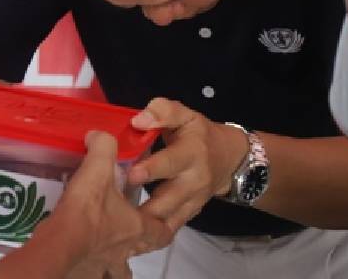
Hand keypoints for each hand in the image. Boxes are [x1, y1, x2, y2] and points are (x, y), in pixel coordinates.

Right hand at [57, 131, 172, 278]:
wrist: (59, 245)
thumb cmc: (85, 212)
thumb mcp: (97, 170)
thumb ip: (103, 147)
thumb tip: (99, 135)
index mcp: (136, 228)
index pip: (164, 229)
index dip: (170, 221)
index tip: (169, 215)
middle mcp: (125, 250)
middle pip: (144, 251)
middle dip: (145, 243)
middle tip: (141, 234)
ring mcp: (106, 264)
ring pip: (120, 270)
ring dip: (120, 264)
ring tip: (113, 254)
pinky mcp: (86, 271)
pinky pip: (97, 273)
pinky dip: (95, 270)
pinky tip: (87, 262)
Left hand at [126, 98, 247, 233]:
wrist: (227, 159)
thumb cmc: (198, 134)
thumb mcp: (185, 114)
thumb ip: (163, 112)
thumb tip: (139, 120)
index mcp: (191, 152)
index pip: (171, 162)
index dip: (151, 168)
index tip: (132, 174)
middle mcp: (194, 180)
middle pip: (169, 196)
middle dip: (146, 204)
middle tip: (120, 208)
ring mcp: (192, 200)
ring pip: (169, 217)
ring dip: (145, 222)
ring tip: (120, 223)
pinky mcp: (190, 214)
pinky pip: (171, 227)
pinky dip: (153, 233)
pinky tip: (132, 236)